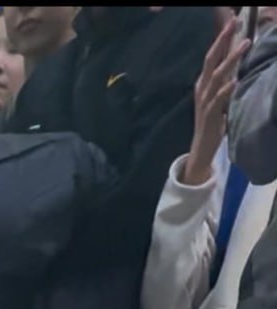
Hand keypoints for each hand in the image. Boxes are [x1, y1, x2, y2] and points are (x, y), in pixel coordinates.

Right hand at [184, 18, 250, 185]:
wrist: (201, 149)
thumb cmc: (212, 122)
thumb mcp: (217, 97)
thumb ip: (223, 81)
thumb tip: (234, 64)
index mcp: (202, 83)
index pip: (211, 56)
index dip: (220, 38)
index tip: (231, 21)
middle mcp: (202, 89)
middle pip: (210, 60)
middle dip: (222, 40)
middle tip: (235, 23)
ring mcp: (204, 102)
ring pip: (216, 76)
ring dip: (231, 59)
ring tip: (245, 44)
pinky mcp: (209, 115)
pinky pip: (218, 99)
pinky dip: (227, 89)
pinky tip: (236, 79)